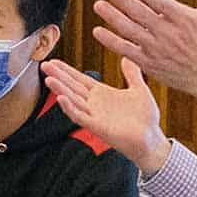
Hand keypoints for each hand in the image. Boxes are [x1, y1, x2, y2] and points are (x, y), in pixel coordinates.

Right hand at [40, 58, 172, 173]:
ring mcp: (94, 115)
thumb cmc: (145, 118)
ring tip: (49, 79)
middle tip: (44, 65)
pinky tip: (61, 98)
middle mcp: (94, 104)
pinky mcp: (97, 127)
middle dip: (58, 76)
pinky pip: (80, 116)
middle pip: (72, 87)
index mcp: (102, 94)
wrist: (152, 139)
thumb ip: (131, 74)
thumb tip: (128, 57)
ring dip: (60, 90)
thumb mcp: (139, 90)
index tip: (54, 61)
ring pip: (73, 100)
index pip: (80, 79)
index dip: (67, 71)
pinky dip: (70, 108)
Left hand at [92, 0, 196, 99]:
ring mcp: (157, 49)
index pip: (160, 3)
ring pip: (130, 31)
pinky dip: (111, 42)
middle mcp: (168, 33)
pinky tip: (98, 31)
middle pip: (140, 14)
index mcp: (183, 18)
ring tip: (99, 5)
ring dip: (112, 18)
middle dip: (122, 0)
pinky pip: (126, 50)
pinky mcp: (149, 63)